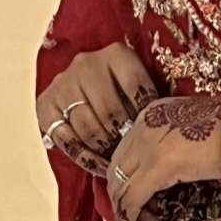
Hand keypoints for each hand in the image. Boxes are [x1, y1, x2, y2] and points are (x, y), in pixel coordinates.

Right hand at [37, 42, 163, 220]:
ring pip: (88, 126)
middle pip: (110, 110)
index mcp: (116, 53)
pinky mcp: (45, 105)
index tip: (151, 132)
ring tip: (118, 162)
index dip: (145, 113)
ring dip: (105, 149)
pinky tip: (99, 166)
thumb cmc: (120, 88)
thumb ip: (149, 95)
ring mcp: (64, 84)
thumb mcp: (136, 81)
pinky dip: (84, 157)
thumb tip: (175, 121)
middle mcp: (87, 64)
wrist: (79, 81)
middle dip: (124, 137)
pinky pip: (66, 139)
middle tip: (134, 155)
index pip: (136, 85)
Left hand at [106, 92, 220, 220]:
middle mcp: (141, 128)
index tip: (138, 206)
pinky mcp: (158, 166)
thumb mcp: (187, 132)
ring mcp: (147, 146)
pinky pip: (132, 200)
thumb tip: (159, 177)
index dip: (125, 185)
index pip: (123, 155)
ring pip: (120, 189)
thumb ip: (168, 146)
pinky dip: (132, 220)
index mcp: (148, 116)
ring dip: (127, 217)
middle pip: (116, 173)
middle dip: (122, 203)